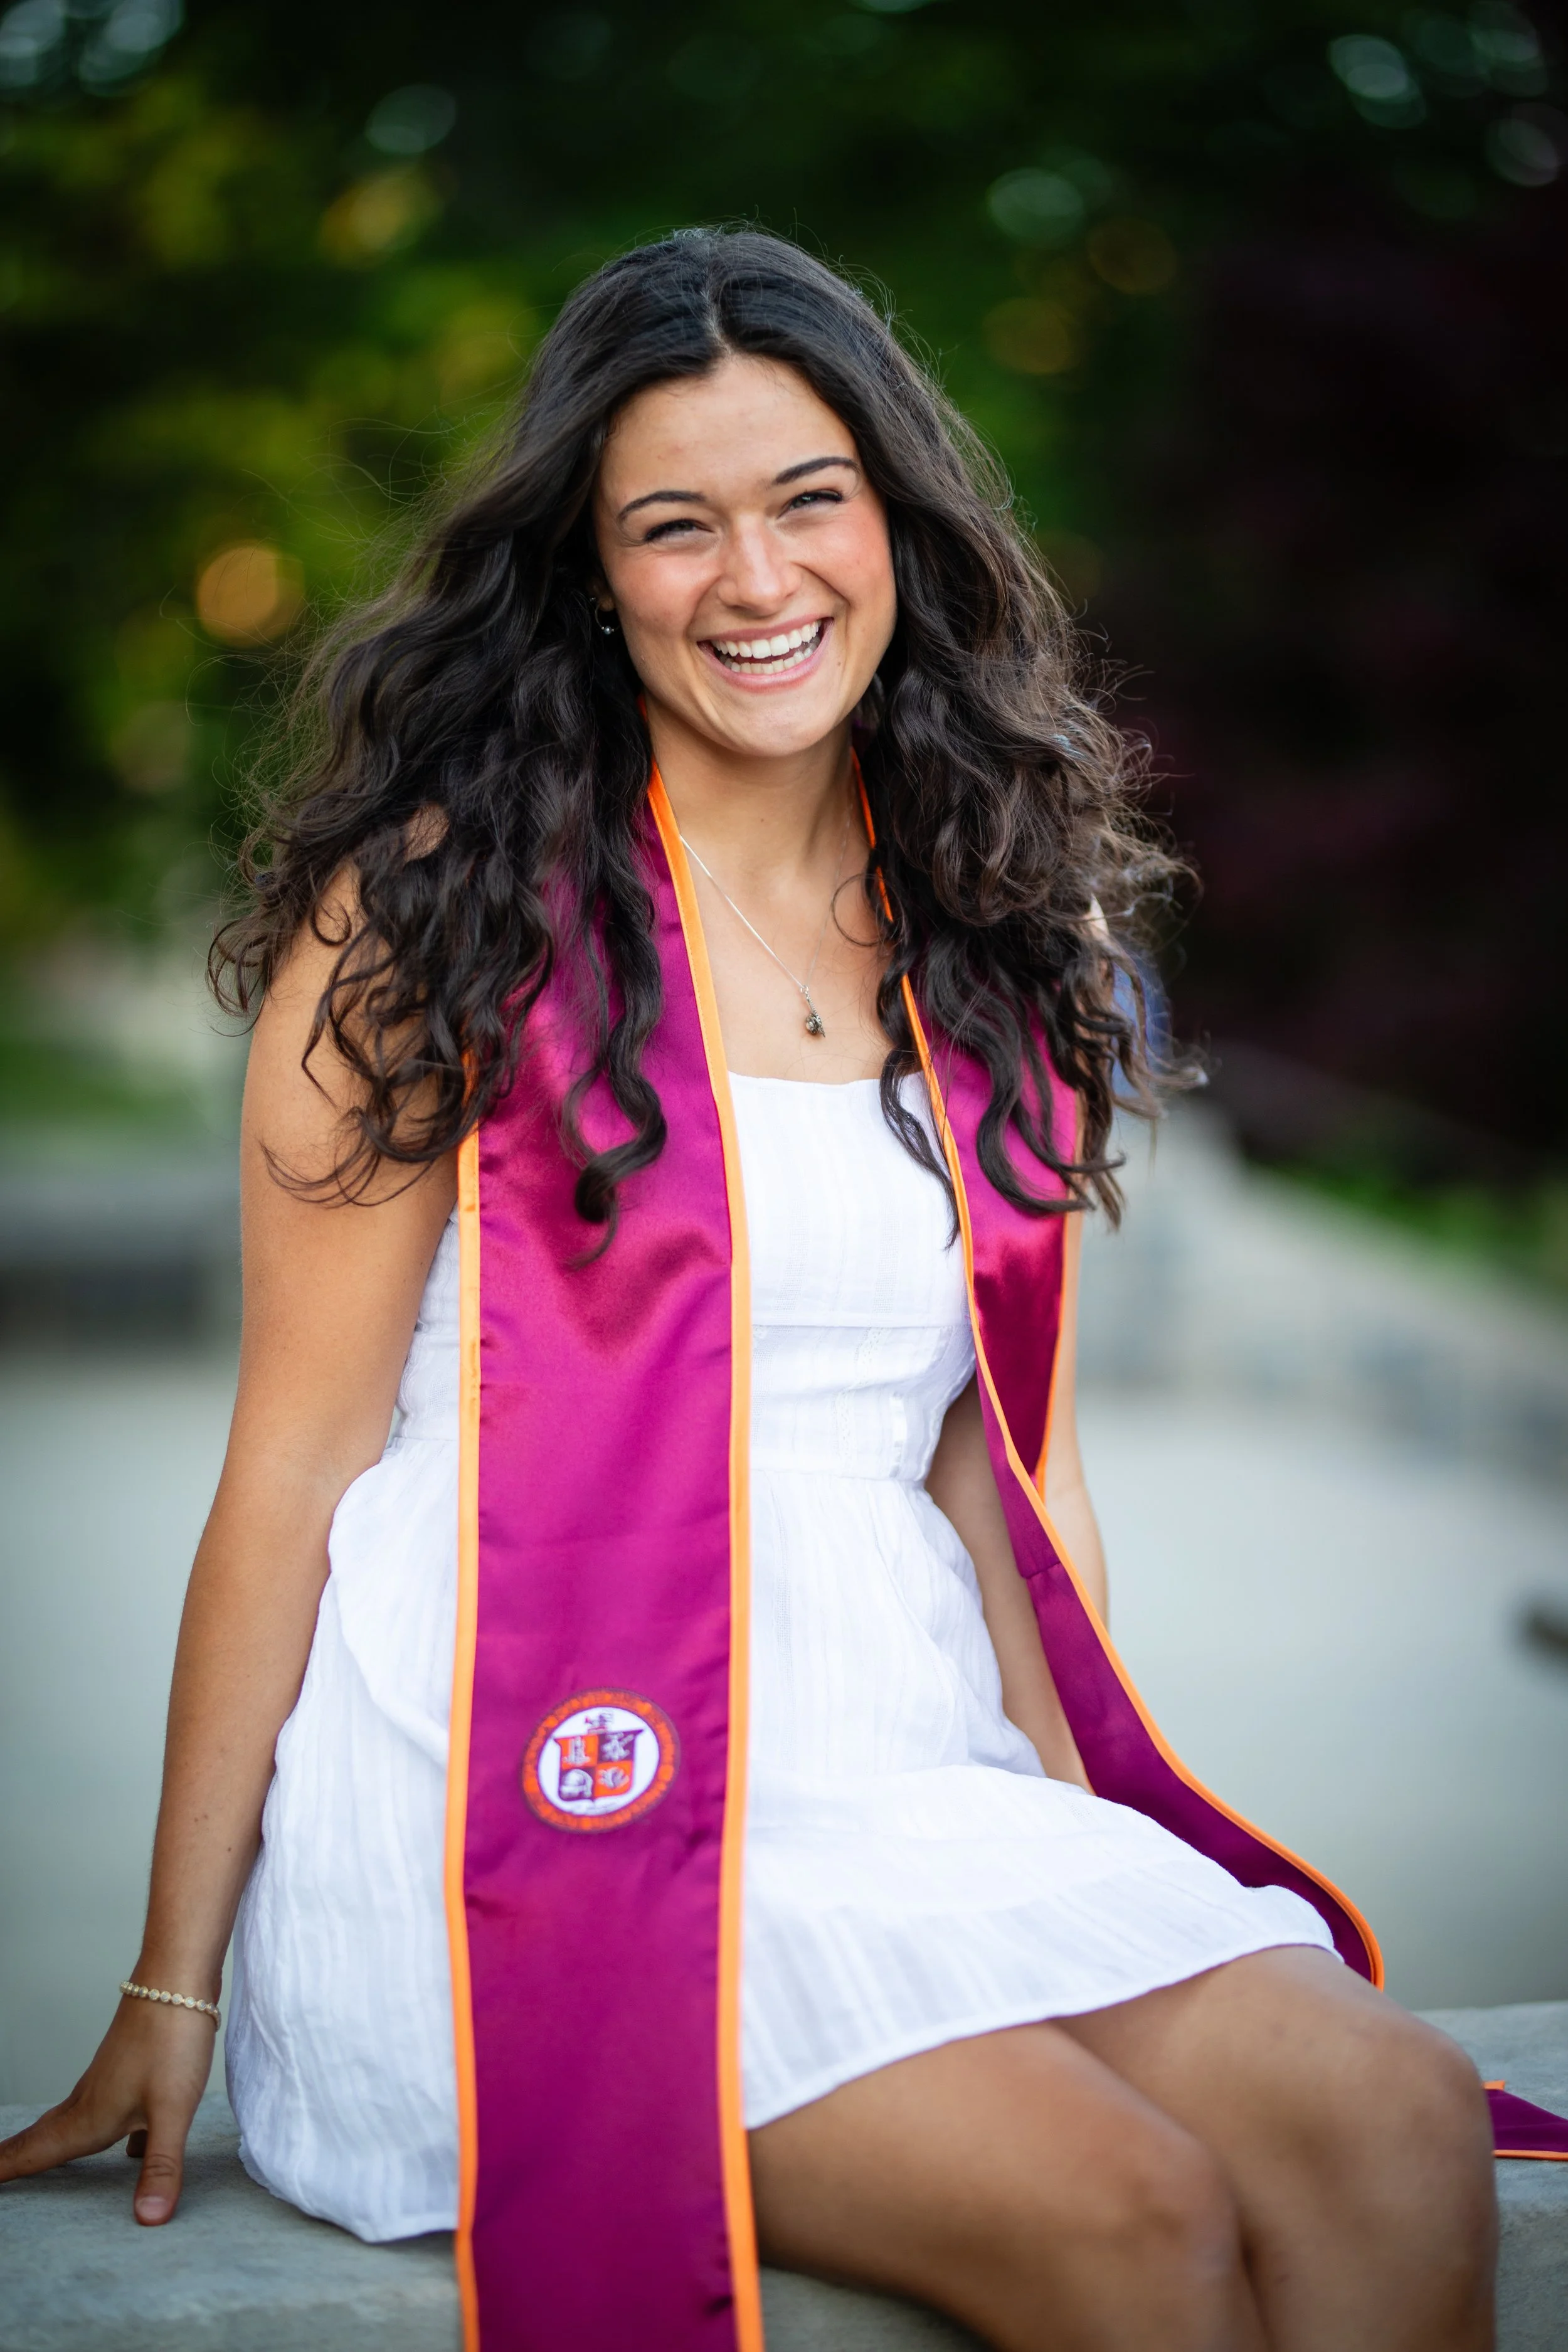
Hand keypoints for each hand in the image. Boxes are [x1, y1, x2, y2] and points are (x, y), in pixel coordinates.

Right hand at [0, 1991, 216, 2223]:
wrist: (179, 1975)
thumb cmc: (171, 2039)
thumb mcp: (172, 2110)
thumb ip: (160, 2165)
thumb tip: (147, 2221)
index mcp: (90, 2116)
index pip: (38, 2152)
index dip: (6, 2170)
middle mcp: (91, 2098)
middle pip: (45, 2136)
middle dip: (18, 2159)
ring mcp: (111, 2079)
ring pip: (73, 2121)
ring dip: (53, 2143)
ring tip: (41, 2161)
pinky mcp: (134, 2067)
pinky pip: (105, 2108)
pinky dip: (101, 2130)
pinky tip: (129, 2148)